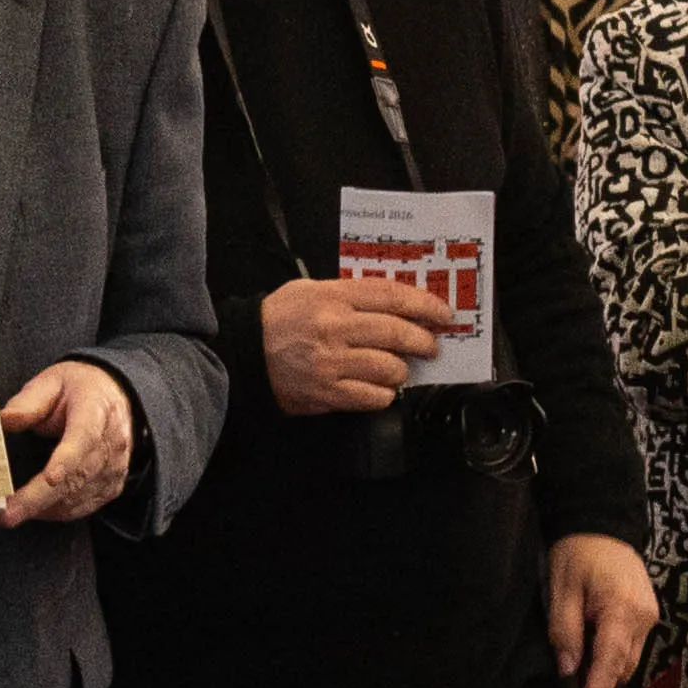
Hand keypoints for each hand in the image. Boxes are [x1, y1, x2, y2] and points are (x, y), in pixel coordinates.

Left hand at [0, 359, 136, 527]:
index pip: (84, 438)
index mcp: (95, 411)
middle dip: (35, 499)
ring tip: (3, 512)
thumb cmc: (79, 390)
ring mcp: (113, 469)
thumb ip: (28, 402)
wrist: (115, 398)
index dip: (67, 460)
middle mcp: (110, 444)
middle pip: (74, 478)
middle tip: (2, 513)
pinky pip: (80, 508)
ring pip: (75, 499)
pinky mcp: (110, 487)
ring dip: (38, 510)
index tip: (50, 477)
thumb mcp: (51, 382)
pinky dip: (52, 512)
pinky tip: (29, 510)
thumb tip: (4, 420)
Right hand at [263, 273, 454, 418]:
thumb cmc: (279, 319)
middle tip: (430, 345)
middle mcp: (334, 328)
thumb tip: (398, 304)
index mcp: (332, 297)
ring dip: (401, 370)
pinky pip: (373, 398)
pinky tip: (378, 388)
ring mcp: (331, 363)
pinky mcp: (327, 393)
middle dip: (423, 341)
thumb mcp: (310, 289)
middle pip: (397, 333)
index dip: (425, 304)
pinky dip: (383, 394)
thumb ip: (352, 293)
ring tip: (395, 368)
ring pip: (390, 369)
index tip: (443, 314)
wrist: (244, 353)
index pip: (391, 296)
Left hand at [547, 528, 656, 687]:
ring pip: (629, 660)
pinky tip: (594, 652)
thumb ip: (565, 632)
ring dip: (607, 671)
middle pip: (622, 667)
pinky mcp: (649, 615)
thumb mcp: (562, 590)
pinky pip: (632, 646)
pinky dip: (613, 656)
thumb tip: (568, 671)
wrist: (603, 524)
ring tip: (581, 676)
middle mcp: (644, 619)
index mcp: (621, 610)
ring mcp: (650, 617)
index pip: (609, 663)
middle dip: (600, 686)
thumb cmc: (578, 552)